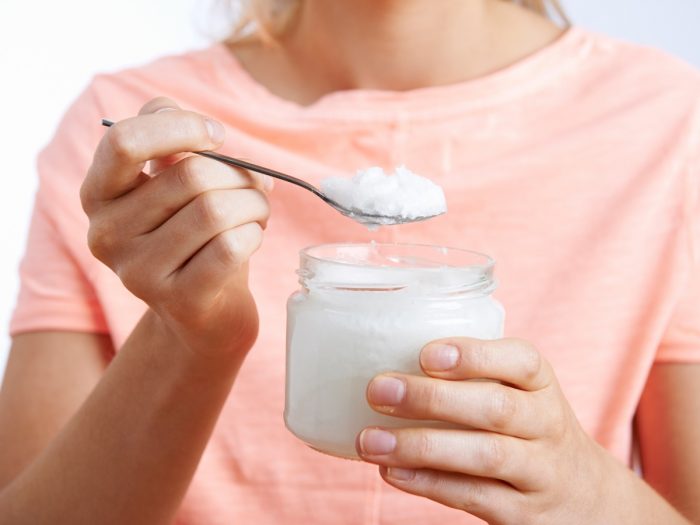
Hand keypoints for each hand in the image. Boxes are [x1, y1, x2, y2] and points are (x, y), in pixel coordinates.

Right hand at [80, 97, 270, 358]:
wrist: (204, 314)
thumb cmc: (193, 236)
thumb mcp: (173, 184)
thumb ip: (167, 140)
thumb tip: (183, 117)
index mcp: (99, 195)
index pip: (124, 141)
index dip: (180, 127)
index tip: (217, 136)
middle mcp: (108, 235)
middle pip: (190, 176)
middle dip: (239, 174)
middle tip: (256, 186)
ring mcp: (139, 273)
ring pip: (216, 210)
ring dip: (254, 203)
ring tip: (257, 212)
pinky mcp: (178, 301)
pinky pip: (231, 246)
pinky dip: (254, 233)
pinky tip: (252, 237)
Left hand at [356, 338, 621, 524]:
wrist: (585, 495)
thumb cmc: (527, 427)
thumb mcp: (519, 392)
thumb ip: (472, 374)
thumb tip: (383, 353)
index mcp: (541, 384)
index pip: (521, 361)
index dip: (474, 356)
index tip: (426, 354)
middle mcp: (546, 424)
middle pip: (496, 409)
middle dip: (433, 399)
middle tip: (379, 390)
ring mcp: (538, 472)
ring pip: (486, 456)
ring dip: (421, 446)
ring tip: (370, 440)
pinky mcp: (521, 512)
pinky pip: (474, 497)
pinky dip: (429, 483)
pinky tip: (391, 470)